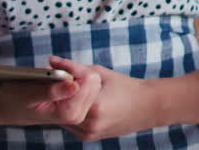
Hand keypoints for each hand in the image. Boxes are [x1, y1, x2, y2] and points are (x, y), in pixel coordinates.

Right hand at [0, 72, 101, 127]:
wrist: (11, 107)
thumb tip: (74, 85)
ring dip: (76, 71)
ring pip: (93, 79)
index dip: (72, 66)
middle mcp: (78, 115)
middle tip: (53, 66)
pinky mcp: (80, 106)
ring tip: (55, 73)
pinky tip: (61, 78)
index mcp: (68, 113)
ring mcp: (80, 112)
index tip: (53, 62)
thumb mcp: (29, 93)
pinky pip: (89, 82)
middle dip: (75, 69)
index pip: (87, 80)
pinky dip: (76, 74)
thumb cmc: (16, 99)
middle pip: (93, 79)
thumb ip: (52, 91)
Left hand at [47, 56, 163, 141]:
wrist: (146, 107)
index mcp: (95, 106)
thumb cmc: (125, 86)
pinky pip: (71, 124)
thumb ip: (73, 67)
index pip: (63, 95)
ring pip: (64, 118)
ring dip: (63, 105)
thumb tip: (51, 60)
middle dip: (58, 96)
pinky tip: (75, 103)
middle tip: (55, 83)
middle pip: (61, 109)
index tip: (51, 75)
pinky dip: (71, 113)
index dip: (55, 85)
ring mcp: (90, 134)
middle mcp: (91, 124)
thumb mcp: (100, 73)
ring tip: (64, 91)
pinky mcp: (89, 137)